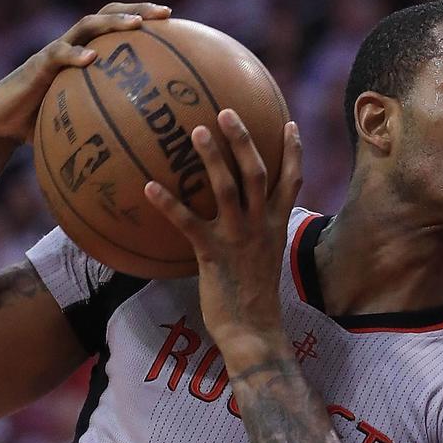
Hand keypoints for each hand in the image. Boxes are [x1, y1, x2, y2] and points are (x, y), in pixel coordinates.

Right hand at [0, 2, 171, 143]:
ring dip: (112, 22)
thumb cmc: (43, 126)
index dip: (143, 19)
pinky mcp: (36, 67)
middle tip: (165, 13)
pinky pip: (57, 55)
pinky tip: (92, 58)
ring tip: (136, 24)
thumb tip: (145, 147)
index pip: (116, 27)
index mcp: (85, 55)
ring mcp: (54, 53)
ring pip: (85, 26)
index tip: (173, 21)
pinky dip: (75, 55)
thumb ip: (108, 124)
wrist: (0, 125)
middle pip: (106, 15)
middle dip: (137, 9)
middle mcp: (72, 47)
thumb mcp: (82, 123)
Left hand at [145, 110, 302, 364]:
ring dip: (212, 158)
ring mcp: (238, 238)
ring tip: (196, 130)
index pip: (292, 180)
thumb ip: (257, 233)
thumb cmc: (254, 297)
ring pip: (228, 188)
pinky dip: (169, 204)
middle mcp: (261, 226)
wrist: (254, 330)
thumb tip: (241, 218)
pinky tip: (149, 187)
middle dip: (243, 140)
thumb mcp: (265, 258)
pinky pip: (188, 223)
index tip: (288, 123)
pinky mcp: (214, 255)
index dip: (292, 151)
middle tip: (226, 111)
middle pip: (257, 172)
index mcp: (276, 225)